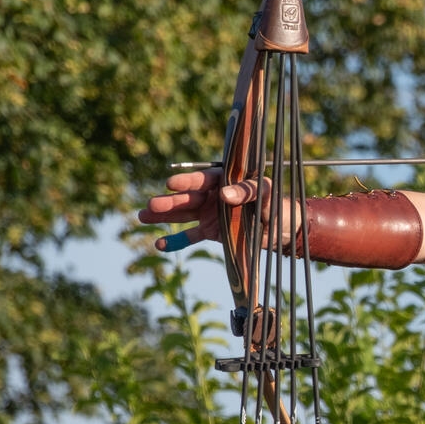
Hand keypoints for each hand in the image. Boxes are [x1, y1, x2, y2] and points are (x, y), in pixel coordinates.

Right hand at [138, 169, 295, 251]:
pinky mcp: (211, 231)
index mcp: (225, 181)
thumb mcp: (266, 194)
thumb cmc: (277, 205)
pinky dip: (176, 241)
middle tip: (151, 205)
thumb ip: (247, 191)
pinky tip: (159, 244)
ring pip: (183, 215)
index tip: (170, 183)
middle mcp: (213, 196)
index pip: (203, 180)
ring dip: (163, 216)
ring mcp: (210, 214)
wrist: (282, 229)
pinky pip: (191, 236)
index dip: (187, 181)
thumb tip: (224, 193)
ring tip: (142, 216)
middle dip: (169, 202)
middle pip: (188, 198)